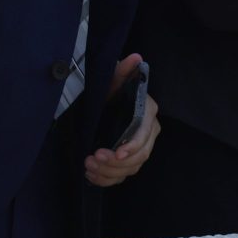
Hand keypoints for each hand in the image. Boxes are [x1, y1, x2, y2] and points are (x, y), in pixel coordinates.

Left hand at [85, 54, 161, 186]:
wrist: (104, 103)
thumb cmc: (110, 90)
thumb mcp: (113, 79)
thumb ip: (123, 70)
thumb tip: (136, 58)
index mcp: (148, 113)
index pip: (146, 133)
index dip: (133, 146)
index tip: (116, 153)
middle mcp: (149, 132)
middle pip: (140, 156)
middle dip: (116, 162)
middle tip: (92, 158)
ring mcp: (139, 148)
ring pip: (131, 169)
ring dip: (109, 172)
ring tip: (88, 165)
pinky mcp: (128, 161)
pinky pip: (122, 177)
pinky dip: (107, 180)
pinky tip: (91, 175)